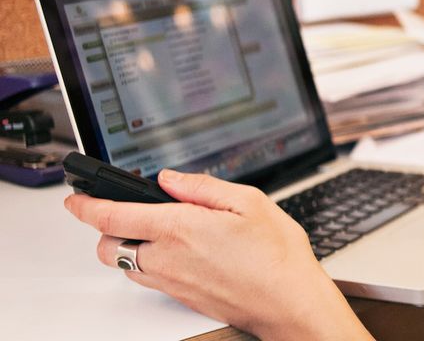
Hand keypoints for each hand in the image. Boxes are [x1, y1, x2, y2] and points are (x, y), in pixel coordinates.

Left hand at [65, 170, 368, 340]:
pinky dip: (146, 262)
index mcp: (180, 228)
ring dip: (126, 246)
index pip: (113, 215)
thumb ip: (202, 187)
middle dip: (106, 226)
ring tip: (153, 230)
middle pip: (106, 245)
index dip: (86, 204)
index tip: (77, 197)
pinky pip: (145, 278)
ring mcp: (170, 281)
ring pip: (123, 264)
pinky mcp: (179, 296)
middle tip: (125, 211)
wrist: (288, 301)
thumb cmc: (276, 255)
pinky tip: (173, 251)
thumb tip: (171, 179)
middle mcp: (167, 258)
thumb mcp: (249, 202)